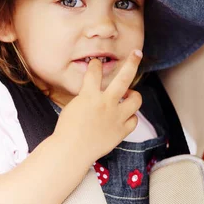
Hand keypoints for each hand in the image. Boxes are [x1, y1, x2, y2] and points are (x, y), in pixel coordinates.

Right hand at [54, 50, 142, 164]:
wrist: (72, 151)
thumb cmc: (67, 130)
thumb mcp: (73, 107)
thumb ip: (85, 97)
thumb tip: (93, 92)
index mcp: (90, 95)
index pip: (95, 71)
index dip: (95, 65)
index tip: (97, 63)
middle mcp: (106, 103)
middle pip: (124, 77)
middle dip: (132, 62)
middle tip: (137, 53)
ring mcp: (116, 117)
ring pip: (135, 99)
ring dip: (134, 94)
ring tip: (129, 94)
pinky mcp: (121, 131)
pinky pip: (134, 120)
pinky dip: (130, 117)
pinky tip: (125, 116)